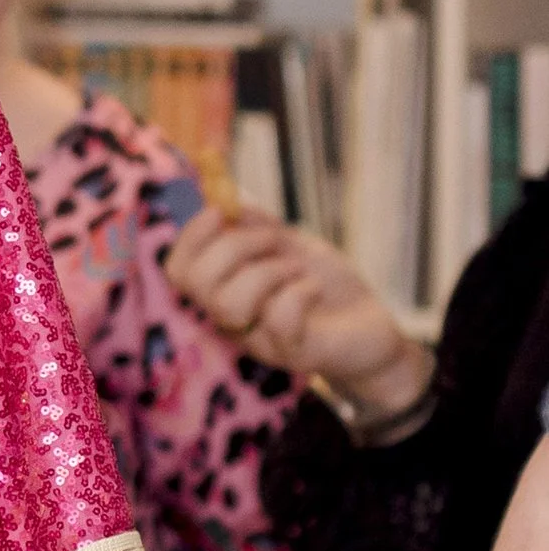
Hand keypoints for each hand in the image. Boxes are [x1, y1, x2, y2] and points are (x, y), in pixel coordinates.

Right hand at [165, 207, 426, 410]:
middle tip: (273, 239)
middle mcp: (233, 319)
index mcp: (224, 290)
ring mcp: (261, 340)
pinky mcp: (294, 352)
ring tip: (295, 267)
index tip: (219, 210)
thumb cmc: (323, 283)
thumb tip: (228, 197)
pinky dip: (298, 291)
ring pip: (229, 304)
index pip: (179, 270)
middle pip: (198, 284)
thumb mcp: (289, 244)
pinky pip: (279, 318)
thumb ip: (256, 224)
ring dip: (266, 271)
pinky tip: (313, 288)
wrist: (371, 325)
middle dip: (234, 246)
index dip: (191, 236)